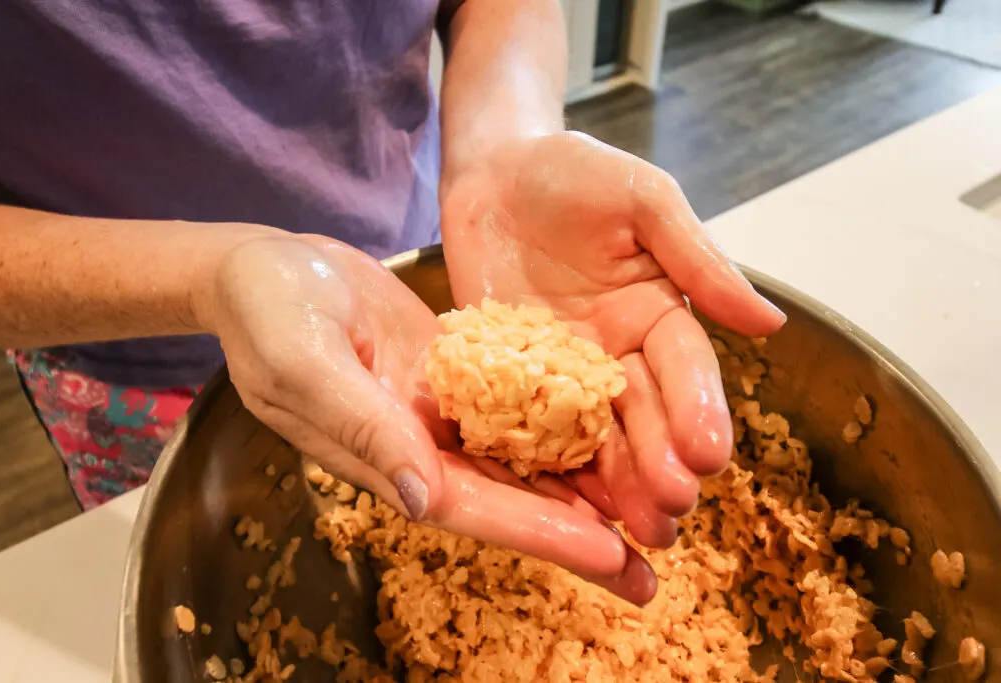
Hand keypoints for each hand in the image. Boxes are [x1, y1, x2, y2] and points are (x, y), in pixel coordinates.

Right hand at [197, 234, 656, 603]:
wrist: (267, 267)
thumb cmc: (267, 311)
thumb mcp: (304, 362)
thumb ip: (362, 427)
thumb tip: (419, 497)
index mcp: (382, 453)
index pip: (469, 506)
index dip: (536, 532)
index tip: (605, 555)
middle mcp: (418, 446)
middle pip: (506, 500)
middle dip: (574, 537)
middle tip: (649, 576)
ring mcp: (438, 411)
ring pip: (518, 462)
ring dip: (577, 494)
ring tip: (646, 522)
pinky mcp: (452, 374)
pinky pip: (514, 408)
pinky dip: (558, 428)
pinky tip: (609, 439)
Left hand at [441, 132, 786, 548]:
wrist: (495, 170)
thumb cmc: (574, 171)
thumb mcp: (644, 202)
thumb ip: (698, 259)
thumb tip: (771, 323)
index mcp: (659, 314)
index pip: (686, 371)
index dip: (699, 411)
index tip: (710, 455)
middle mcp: (619, 354)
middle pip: (646, 417)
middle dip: (661, 464)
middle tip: (672, 511)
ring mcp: (564, 373)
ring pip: (597, 437)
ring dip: (618, 485)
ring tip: (636, 532)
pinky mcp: (511, 380)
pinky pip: (531, 429)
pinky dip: (549, 469)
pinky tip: (564, 510)